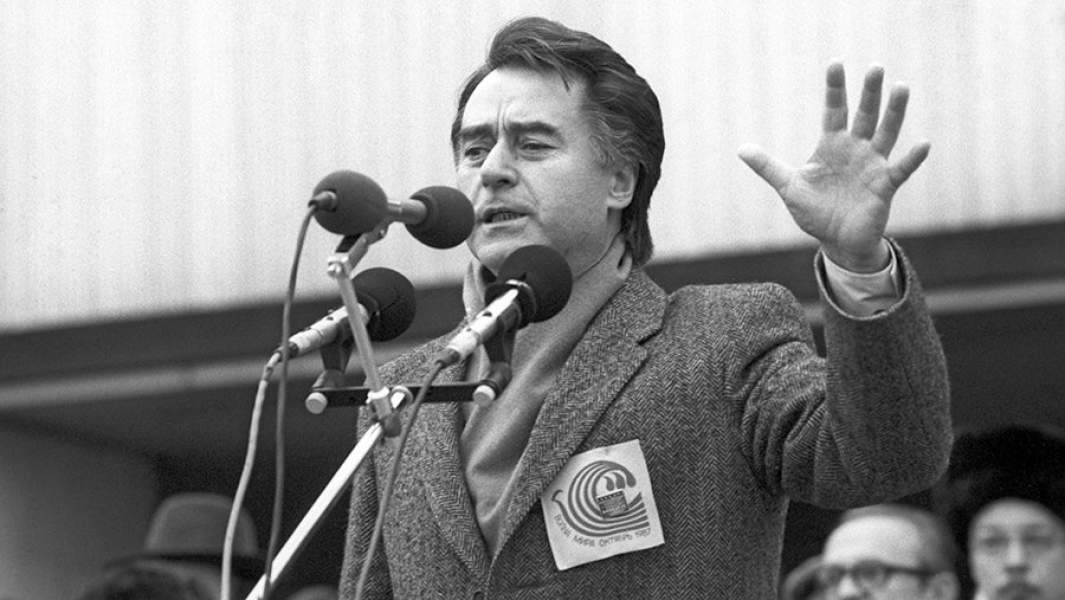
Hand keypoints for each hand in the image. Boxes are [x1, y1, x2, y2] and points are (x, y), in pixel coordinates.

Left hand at [738, 62, 929, 271]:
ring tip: (902, 87)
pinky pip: (901, 169)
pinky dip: (912, 158)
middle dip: (869, 92)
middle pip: (864, 115)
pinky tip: (923, 143)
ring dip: (894, 112)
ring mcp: (872, 165)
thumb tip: (741, 149)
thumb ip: (768, 167)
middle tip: (875, 67)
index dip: (834, 89)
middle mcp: (856, 149)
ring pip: (886, 133)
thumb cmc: (814, 212)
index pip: (834, 110)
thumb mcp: (788, 187)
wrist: (836, 241)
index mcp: (832, 146)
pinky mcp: (885, 186)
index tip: (835, 64)